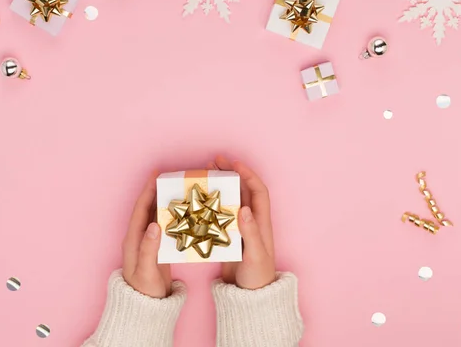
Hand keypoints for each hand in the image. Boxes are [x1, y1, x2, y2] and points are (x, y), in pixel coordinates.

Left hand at [122, 172, 171, 297]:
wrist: (146, 309)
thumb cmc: (143, 291)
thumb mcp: (146, 270)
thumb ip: (149, 248)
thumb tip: (154, 224)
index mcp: (134, 239)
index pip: (141, 209)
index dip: (148, 191)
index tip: (156, 175)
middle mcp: (140, 237)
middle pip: (149, 208)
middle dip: (159, 191)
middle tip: (172, 178)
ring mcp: (149, 243)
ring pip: (158, 216)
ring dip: (167, 202)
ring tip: (180, 190)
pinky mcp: (159, 249)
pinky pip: (166, 227)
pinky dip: (174, 217)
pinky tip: (185, 213)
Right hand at [207, 156, 275, 289]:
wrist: (250, 298)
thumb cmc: (257, 278)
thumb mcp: (255, 256)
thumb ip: (251, 233)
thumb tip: (244, 208)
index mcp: (261, 222)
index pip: (258, 191)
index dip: (248, 175)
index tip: (234, 164)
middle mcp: (252, 222)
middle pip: (243, 191)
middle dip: (230, 174)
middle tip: (213, 162)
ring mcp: (240, 229)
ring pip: (230, 200)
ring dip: (220, 186)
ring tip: (205, 175)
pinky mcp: (229, 237)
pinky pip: (220, 215)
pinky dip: (211, 205)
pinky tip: (198, 201)